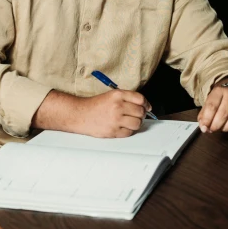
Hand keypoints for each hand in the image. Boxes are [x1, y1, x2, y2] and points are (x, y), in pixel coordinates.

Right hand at [34, 89, 151, 137]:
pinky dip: (128, 131)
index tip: (147, 107)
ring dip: (136, 123)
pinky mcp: (113, 131)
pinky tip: (123, 127)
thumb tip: (145, 105)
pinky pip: (129, 133)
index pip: (140, 99)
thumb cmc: (96, 105)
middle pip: (140, 112)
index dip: (146, 103)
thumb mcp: (112, 95)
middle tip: (137, 115)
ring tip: (130, 121)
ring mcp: (115, 120)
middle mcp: (117, 106)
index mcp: (118, 95)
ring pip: (137, 123)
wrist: (80, 114)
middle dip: (141, 114)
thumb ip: (127, 98)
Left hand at [197, 78, 227, 133]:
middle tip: (213, 129)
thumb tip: (204, 128)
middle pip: (223, 114)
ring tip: (222, 128)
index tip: (204, 128)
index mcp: (220, 91)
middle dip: (216, 126)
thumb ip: (204, 115)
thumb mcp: (210, 101)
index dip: (207, 120)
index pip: (212, 107)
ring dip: (226, 128)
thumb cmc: (220, 98)